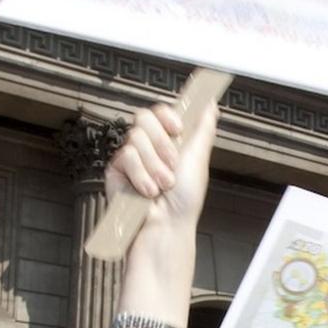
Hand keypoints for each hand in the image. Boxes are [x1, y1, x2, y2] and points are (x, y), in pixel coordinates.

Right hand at [107, 100, 218, 242]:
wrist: (166, 224)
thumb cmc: (185, 199)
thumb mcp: (199, 158)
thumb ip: (203, 127)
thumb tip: (210, 103)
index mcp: (170, 140)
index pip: (161, 111)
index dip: (167, 115)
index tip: (178, 130)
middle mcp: (150, 145)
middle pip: (144, 117)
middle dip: (161, 143)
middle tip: (172, 165)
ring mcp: (133, 156)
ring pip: (135, 137)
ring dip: (154, 165)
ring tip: (162, 185)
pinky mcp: (117, 169)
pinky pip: (125, 156)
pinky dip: (141, 175)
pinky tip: (147, 191)